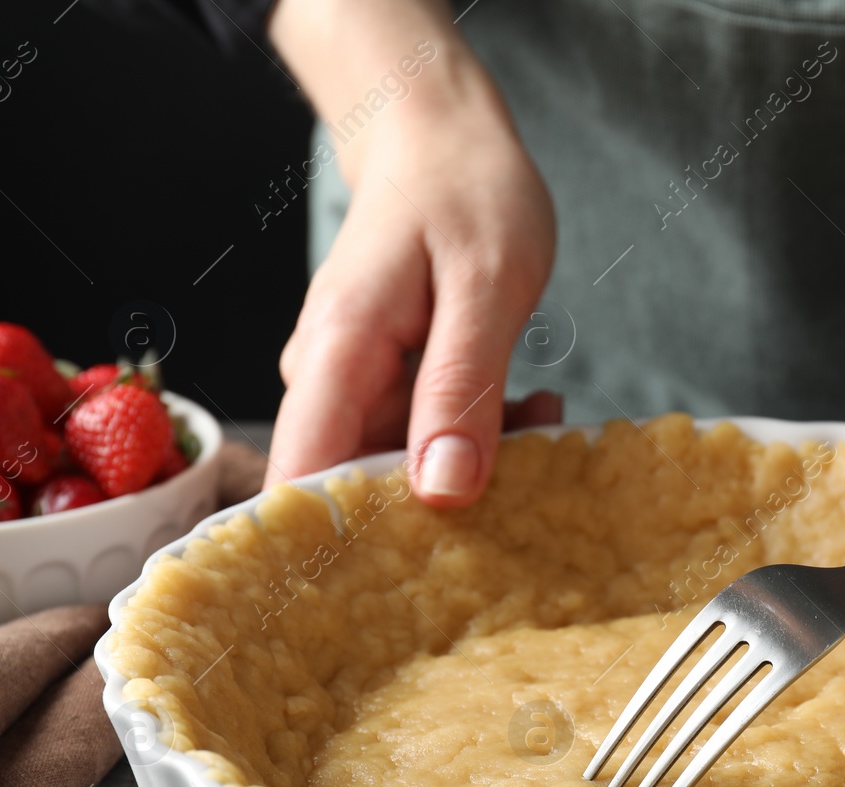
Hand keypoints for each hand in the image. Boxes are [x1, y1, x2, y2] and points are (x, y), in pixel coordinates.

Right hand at [266, 0, 556, 504]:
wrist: (441, 137)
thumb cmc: (464, 192)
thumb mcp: (487, 286)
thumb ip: (463, 388)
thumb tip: (442, 490)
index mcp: (334, 355)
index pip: (301, 482)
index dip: (337, 547)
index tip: (406, 590)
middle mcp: (326, 380)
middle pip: (358, 488)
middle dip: (444, 502)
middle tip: (531, 470)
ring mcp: (352, 386)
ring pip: (401, 468)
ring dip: (476, 463)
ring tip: (543, 420)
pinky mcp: (383, 386)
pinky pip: (423, 439)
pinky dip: (478, 435)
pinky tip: (528, 409)